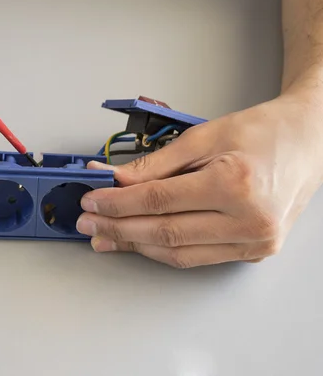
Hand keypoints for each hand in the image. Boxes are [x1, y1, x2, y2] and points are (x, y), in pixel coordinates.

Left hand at [76, 94, 322, 267]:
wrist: (309, 142)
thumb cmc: (263, 132)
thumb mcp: (203, 137)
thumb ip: (155, 164)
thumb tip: (115, 181)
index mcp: (235, 185)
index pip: (158, 201)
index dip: (118, 204)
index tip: (92, 201)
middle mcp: (248, 220)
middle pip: (165, 233)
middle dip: (118, 228)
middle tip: (89, 223)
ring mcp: (254, 242)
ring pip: (178, 254)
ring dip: (136, 246)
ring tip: (105, 236)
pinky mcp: (253, 252)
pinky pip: (197, 258)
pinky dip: (164, 251)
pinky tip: (139, 242)